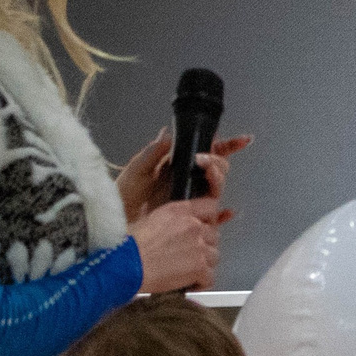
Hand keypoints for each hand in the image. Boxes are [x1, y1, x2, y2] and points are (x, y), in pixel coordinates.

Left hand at [118, 129, 251, 223]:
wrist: (115, 223)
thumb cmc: (123, 198)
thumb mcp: (136, 170)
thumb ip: (153, 152)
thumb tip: (168, 132)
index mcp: (177, 167)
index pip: (207, 153)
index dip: (226, 146)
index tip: (240, 141)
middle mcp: (188, 182)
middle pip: (217, 169)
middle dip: (218, 161)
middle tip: (205, 160)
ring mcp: (190, 200)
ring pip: (216, 189)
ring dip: (218, 178)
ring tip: (209, 173)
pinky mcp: (190, 218)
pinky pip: (212, 219)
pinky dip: (222, 217)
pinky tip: (227, 213)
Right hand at [131, 200, 220, 293]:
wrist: (123, 265)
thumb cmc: (126, 245)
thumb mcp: (144, 220)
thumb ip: (162, 218)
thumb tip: (159, 216)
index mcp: (179, 210)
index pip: (210, 206)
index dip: (209, 219)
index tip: (204, 227)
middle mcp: (193, 226)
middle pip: (214, 235)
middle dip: (204, 245)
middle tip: (189, 255)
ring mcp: (198, 246)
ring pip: (214, 256)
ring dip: (204, 264)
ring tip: (187, 271)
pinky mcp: (199, 267)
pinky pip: (210, 277)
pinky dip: (201, 283)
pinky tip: (188, 284)